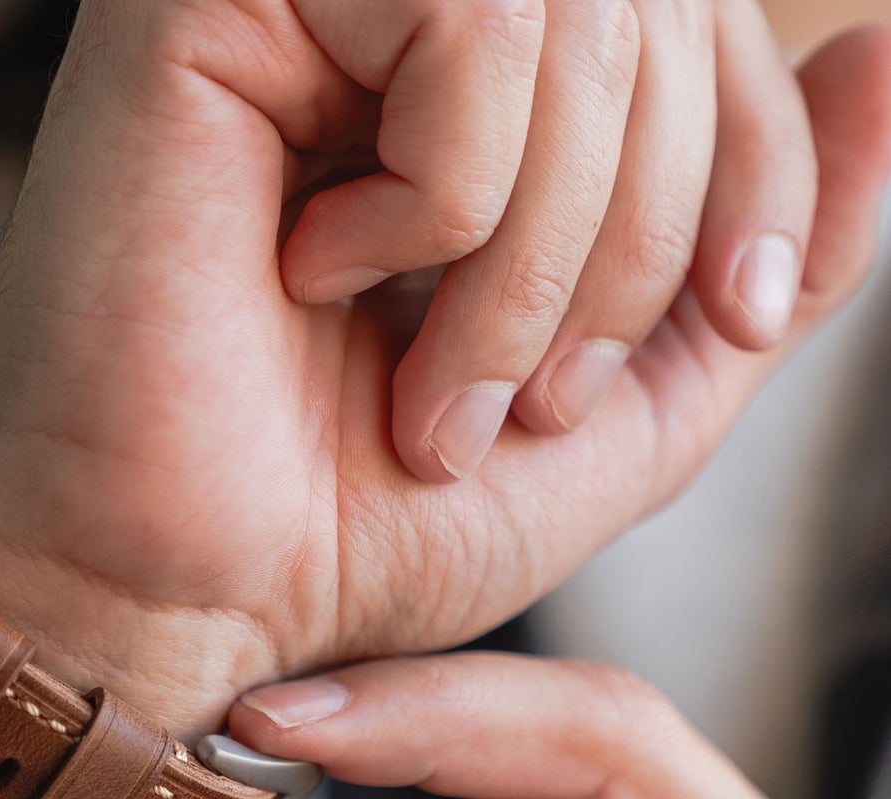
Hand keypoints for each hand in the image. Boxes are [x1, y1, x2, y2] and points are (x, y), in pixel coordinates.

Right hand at [0, 14, 890, 737]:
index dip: (759, 161)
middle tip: (511, 405)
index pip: (694, 22)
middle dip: (637, 243)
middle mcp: (372, 15)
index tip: (730, 316)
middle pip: (651, 6)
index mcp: (458, 89)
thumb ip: (763, 243)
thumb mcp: (622, 406)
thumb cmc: (349, 521)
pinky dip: (445, 199)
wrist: (176, 599)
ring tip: (419, 387)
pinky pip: (471, 20)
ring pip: (572, 7)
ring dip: (536, 257)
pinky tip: (313, 270)